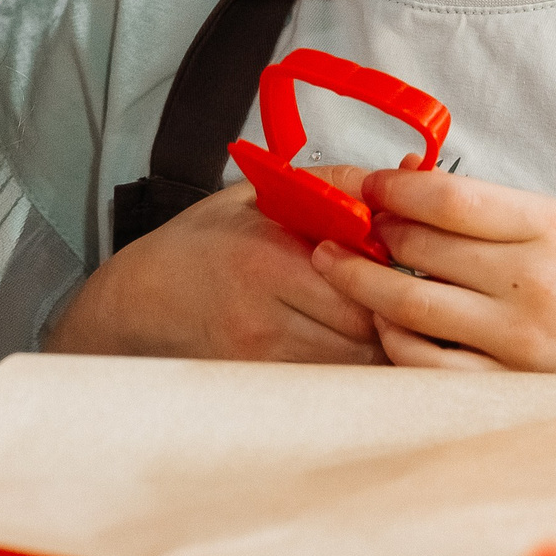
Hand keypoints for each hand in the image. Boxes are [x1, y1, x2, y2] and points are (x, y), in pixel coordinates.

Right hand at [45, 170, 385, 362]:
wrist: (142, 299)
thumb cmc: (203, 244)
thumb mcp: (259, 198)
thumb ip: (332, 186)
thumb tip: (408, 175)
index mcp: (267, 257)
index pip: (366, 281)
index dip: (400, 275)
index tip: (412, 264)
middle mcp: (264, 312)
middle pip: (367, 328)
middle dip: (397, 313)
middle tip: (412, 295)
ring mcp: (262, 354)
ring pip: (356, 362)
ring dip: (380, 344)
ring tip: (385, 320)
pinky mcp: (263, 380)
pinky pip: (331, 380)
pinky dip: (352, 364)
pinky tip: (349, 343)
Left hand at [310, 167, 555, 381]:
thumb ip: (484, 207)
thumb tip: (399, 177)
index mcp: (549, 228)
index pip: (447, 199)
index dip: (388, 187)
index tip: (361, 185)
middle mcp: (532, 282)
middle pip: (416, 245)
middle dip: (365, 229)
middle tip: (341, 222)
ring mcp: (518, 339)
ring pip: (406, 302)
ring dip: (358, 279)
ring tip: (335, 263)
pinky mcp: (506, 386)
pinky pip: (421, 361)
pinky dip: (391, 336)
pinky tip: (384, 319)